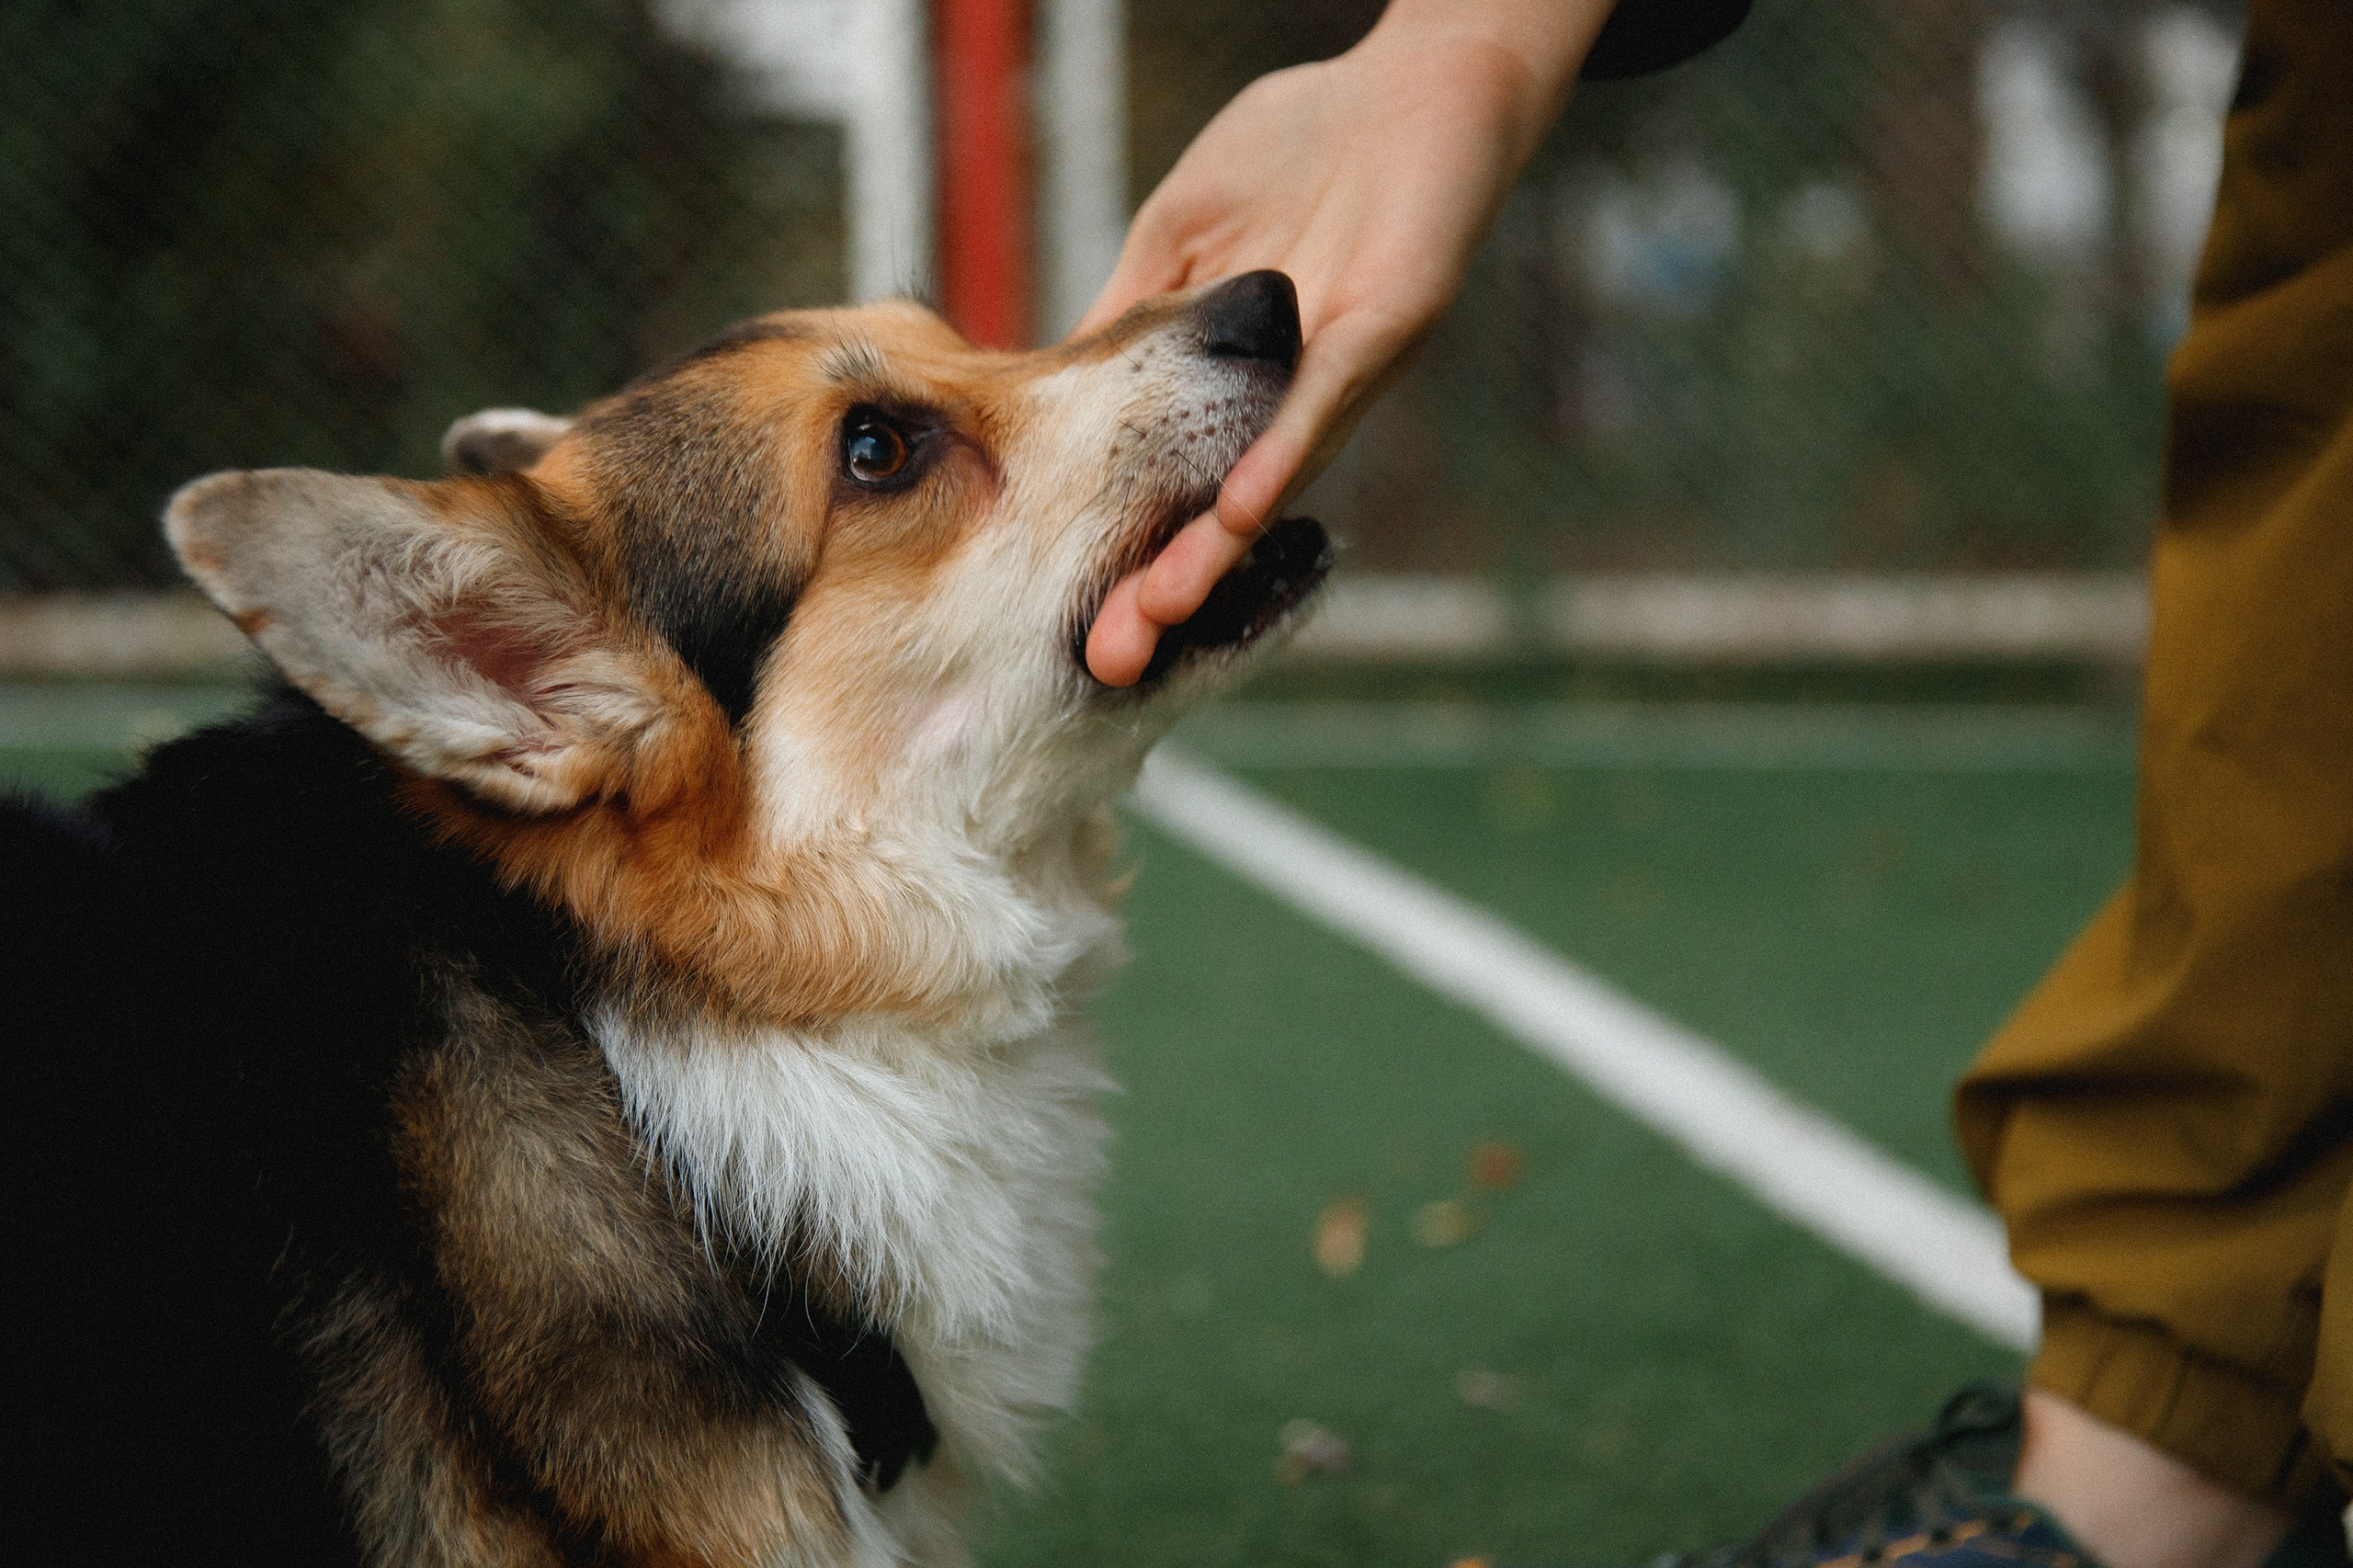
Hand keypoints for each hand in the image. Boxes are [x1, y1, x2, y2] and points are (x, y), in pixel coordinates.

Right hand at [1078, 0, 1612, 685]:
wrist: (1413, 84)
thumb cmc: (1300, 149)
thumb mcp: (1177, 235)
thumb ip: (1126, 308)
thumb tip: (1051, 380)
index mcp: (1237, 388)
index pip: (1171, 484)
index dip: (1126, 548)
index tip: (1073, 618)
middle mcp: (1290, 405)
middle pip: (1220, 513)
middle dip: (1164, 590)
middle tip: (1109, 665)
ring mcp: (1340, 376)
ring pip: (1267, 481)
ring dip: (1211, 554)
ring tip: (1155, 613)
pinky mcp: (1387, 331)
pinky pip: (1324, 407)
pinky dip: (1278, 458)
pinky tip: (1235, 512)